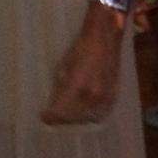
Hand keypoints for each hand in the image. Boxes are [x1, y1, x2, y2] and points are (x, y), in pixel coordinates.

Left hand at [41, 3, 122, 124]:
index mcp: (77, 86)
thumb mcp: (64, 66)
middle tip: (55, 118)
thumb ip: (60, 87)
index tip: (44, 117)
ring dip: (76, 119)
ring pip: (88, 118)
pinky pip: (101, 113)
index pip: (61, 110)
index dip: (51, 116)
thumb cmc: (81, 48)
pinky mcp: (114, 95)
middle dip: (63, 120)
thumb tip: (54, 102)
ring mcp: (105, 97)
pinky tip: (84, 112)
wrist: (104, 38)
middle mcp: (92, 95)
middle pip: (74, 118)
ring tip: (67, 116)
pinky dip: (91, 115)